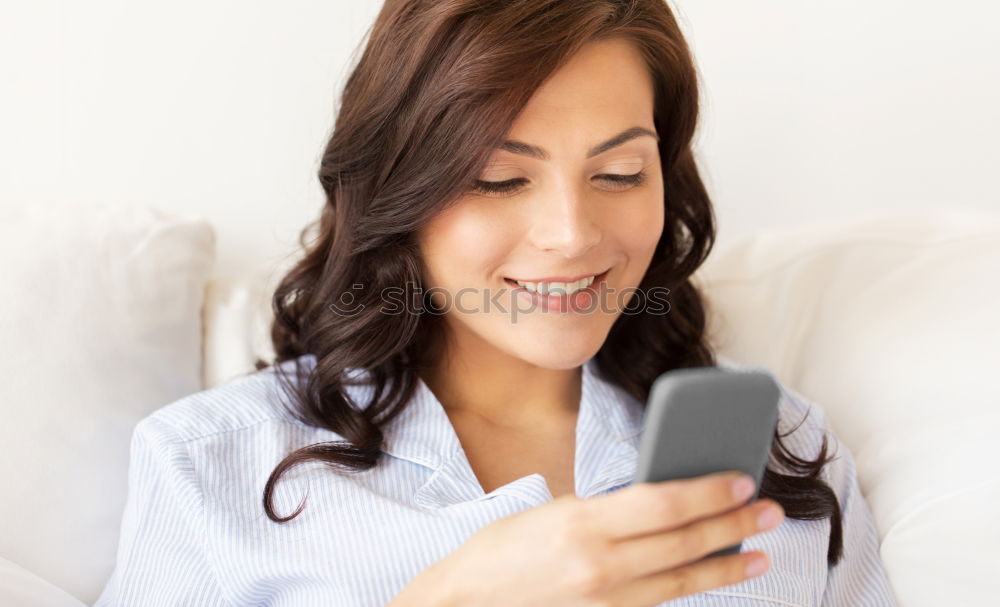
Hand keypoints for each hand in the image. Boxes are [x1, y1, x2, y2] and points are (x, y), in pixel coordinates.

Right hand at [408, 470, 782, 606]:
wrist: (470, 602)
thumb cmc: (504, 549)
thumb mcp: (556, 510)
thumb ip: (609, 509)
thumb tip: (661, 501)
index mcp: (583, 524)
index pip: (663, 503)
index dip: (709, 491)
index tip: (741, 480)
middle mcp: (600, 566)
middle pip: (683, 541)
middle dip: (733, 524)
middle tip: (769, 510)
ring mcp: (606, 601)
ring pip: (682, 580)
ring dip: (727, 564)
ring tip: (759, 552)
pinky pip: (660, 603)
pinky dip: (692, 588)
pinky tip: (713, 576)